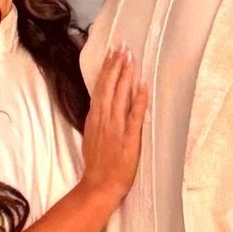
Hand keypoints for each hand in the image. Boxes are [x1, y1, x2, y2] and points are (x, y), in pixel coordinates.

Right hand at [80, 45, 148, 204]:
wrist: (100, 184)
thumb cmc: (97, 164)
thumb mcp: (90, 136)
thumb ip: (96, 119)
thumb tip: (99, 104)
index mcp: (95, 118)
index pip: (100, 87)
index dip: (106, 69)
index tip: (112, 53)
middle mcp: (104, 118)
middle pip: (109, 86)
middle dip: (116, 65)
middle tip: (123, 47)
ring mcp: (116, 127)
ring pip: (120, 95)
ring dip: (125, 75)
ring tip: (130, 58)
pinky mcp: (129, 137)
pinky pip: (135, 115)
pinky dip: (138, 99)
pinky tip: (142, 85)